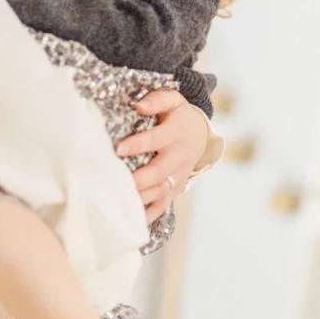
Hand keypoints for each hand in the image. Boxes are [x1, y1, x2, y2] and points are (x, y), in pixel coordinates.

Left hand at [116, 90, 209, 222]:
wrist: (201, 134)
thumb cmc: (179, 115)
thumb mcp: (173, 100)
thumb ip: (157, 100)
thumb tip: (139, 105)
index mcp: (175, 133)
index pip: (155, 140)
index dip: (137, 145)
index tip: (118, 149)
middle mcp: (178, 156)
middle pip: (159, 171)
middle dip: (139, 179)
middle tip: (118, 182)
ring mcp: (178, 174)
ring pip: (161, 190)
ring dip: (141, 197)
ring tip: (120, 200)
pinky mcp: (176, 187)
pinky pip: (164, 204)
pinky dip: (150, 213)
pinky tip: (133, 219)